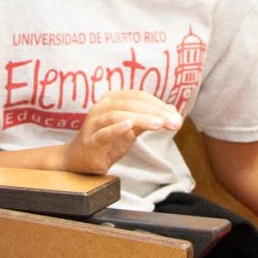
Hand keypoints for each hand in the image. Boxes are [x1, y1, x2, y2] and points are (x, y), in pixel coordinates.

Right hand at [63, 89, 182, 173]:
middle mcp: (101, 107)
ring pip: (118, 115)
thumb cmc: (107, 142)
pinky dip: (117, 128)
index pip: (138, 96)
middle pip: (130, 104)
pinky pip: (104, 133)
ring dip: (141, 118)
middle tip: (174, 121)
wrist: (81, 161)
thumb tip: (173, 111)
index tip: (176, 116)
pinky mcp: (91, 141)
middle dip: (155, 112)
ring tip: (159, 124)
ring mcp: (94, 123)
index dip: (158, 104)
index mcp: (112, 100)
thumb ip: (149, 119)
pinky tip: (129, 126)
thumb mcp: (132, 129)